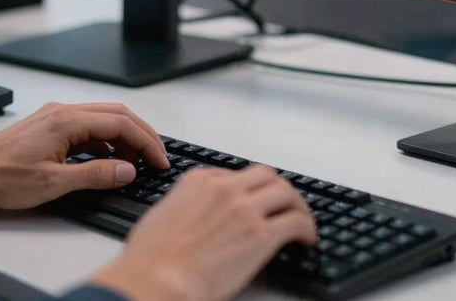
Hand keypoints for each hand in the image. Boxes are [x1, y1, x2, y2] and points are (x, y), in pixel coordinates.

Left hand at [0, 101, 168, 208]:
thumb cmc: (2, 178)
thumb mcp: (54, 182)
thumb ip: (96, 175)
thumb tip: (128, 171)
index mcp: (69, 120)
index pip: (121, 124)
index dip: (146, 142)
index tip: (160, 160)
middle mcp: (66, 111)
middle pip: (118, 114)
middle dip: (142, 135)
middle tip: (157, 157)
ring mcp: (58, 117)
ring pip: (104, 119)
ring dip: (125, 138)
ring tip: (135, 162)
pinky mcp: (51, 126)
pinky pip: (89, 127)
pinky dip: (106, 140)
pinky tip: (108, 159)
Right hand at [90, 165, 316, 300]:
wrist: (154, 281)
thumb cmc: (148, 261)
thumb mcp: (161, 216)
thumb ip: (183, 207)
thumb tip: (192, 217)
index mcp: (199, 181)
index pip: (235, 175)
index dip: (248, 189)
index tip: (254, 201)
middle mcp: (225, 188)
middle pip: (266, 176)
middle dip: (278, 189)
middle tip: (285, 203)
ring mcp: (245, 208)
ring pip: (286, 192)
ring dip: (297, 205)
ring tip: (301, 219)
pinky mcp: (261, 234)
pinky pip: (295, 221)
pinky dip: (306, 227)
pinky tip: (307, 238)